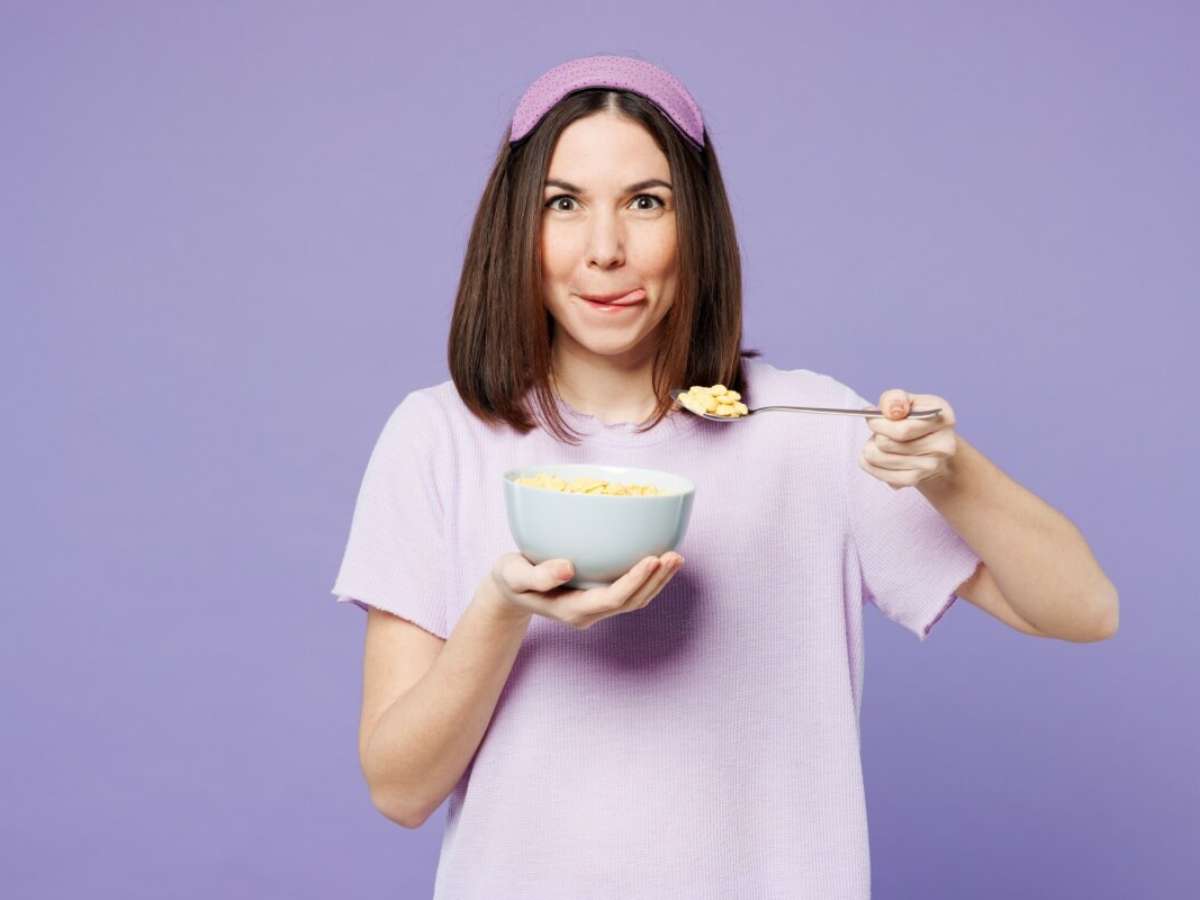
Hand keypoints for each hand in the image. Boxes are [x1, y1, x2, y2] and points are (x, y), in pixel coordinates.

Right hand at [486, 551, 683, 629]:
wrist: (510, 590)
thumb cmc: (511, 579)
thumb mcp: (514, 575)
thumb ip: (537, 575)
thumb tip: (568, 568)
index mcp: (572, 610)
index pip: (612, 599)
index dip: (635, 581)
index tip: (652, 559)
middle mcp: (589, 613)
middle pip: (631, 602)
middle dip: (655, 581)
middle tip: (675, 555)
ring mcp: (595, 607)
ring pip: (635, 599)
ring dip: (658, 581)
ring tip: (677, 557)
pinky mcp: (599, 597)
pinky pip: (630, 592)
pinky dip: (648, 578)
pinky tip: (660, 559)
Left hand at [859, 388, 958, 490]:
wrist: (931, 446)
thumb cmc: (915, 419)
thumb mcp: (908, 401)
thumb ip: (895, 399)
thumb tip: (891, 410)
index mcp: (943, 418)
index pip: (902, 430)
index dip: (879, 424)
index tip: (871, 418)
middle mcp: (943, 445)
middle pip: (887, 444)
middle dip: (875, 435)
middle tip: (878, 431)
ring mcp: (931, 466)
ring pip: (879, 458)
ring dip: (871, 448)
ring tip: (881, 442)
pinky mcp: (916, 479)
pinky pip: (880, 474)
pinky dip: (871, 464)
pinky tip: (878, 457)